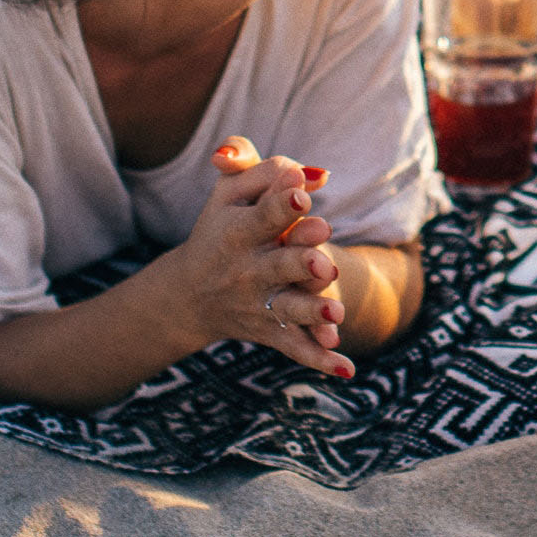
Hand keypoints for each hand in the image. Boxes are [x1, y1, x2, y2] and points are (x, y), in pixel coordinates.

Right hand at [180, 137, 351, 378]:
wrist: (190, 294)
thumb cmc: (222, 227)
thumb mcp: (229, 192)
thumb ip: (262, 169)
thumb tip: (315, 175)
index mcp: (238, 232)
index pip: (263, 216)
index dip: (281, 204)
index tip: (301, 195)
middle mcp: (248, 271)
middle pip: (279, 266)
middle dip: (302, 262)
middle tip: (323, 260)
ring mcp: (260, 304)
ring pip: (289, 310)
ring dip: (312, 313)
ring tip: (336, 310)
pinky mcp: (271, 330)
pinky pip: (296, 348)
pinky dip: (319, 360)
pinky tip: (346, 368)